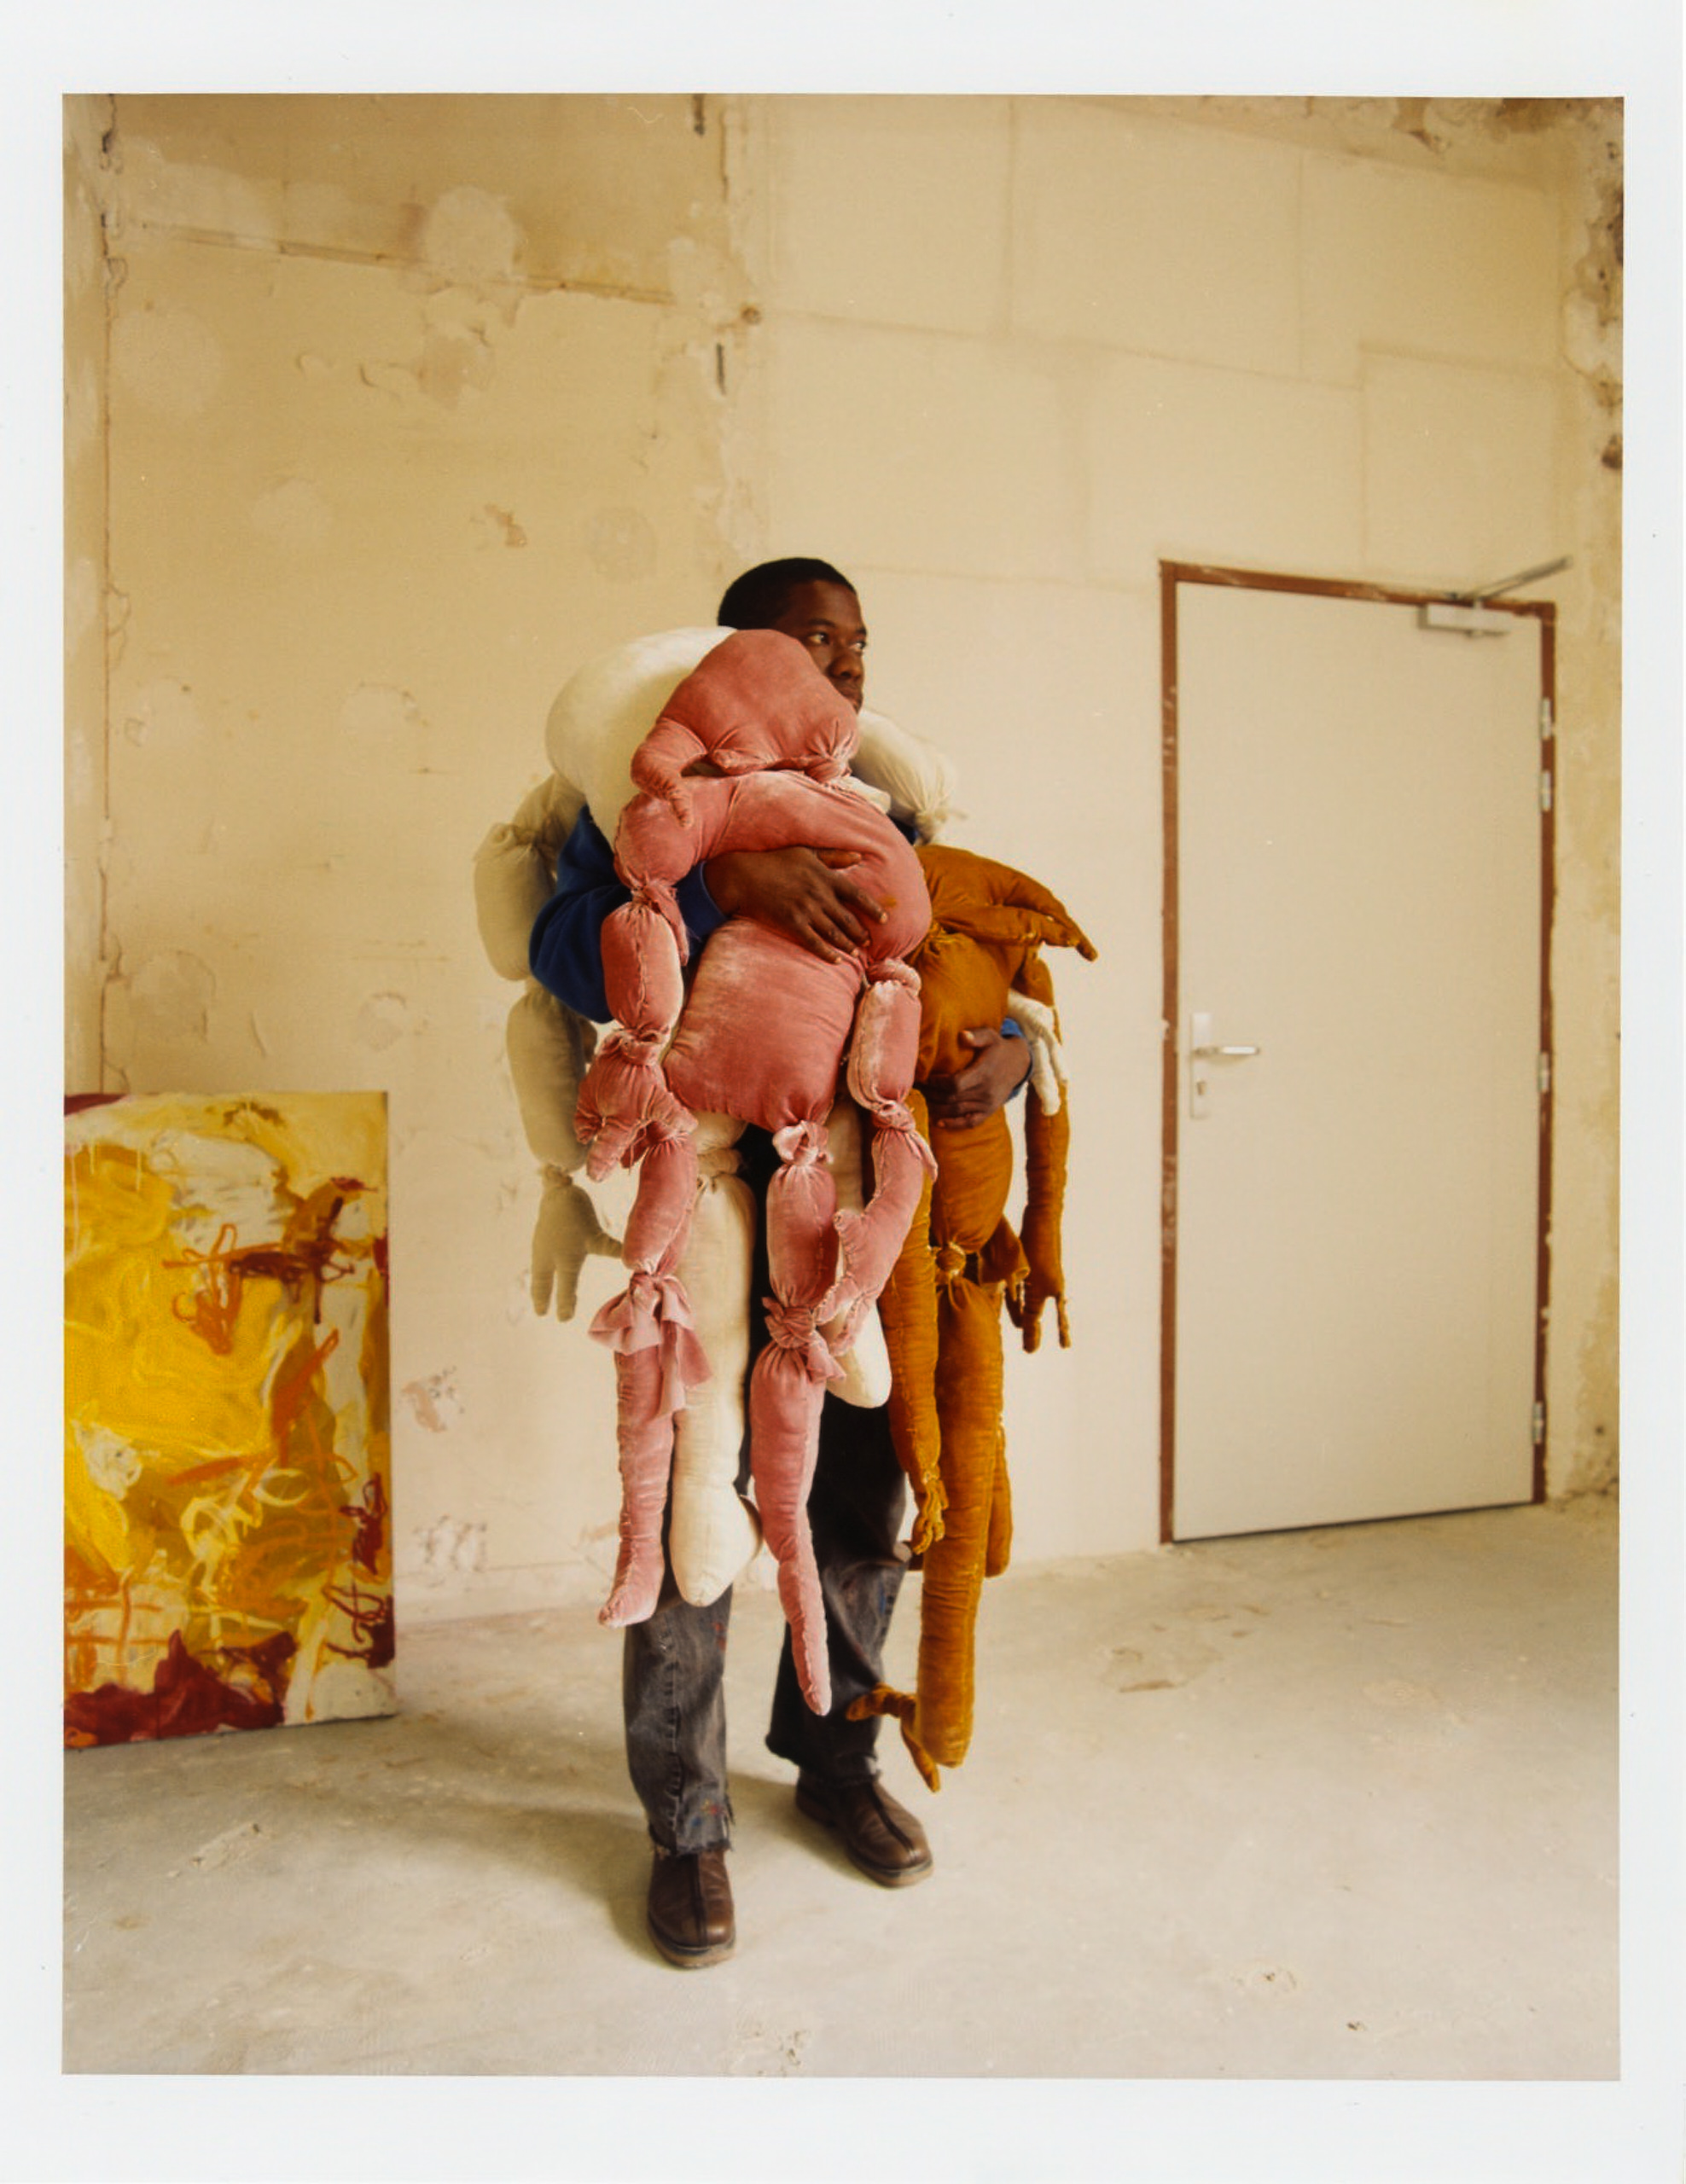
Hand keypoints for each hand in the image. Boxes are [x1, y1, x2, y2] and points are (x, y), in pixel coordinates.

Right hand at [703, 845, 887, 963]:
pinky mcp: (791, 922)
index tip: (884, 919)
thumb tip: (859, 856)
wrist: (745, 875)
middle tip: (870, 943)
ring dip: (848, 944)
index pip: (857, 894)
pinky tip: (837, 960)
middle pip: (847, 918)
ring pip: (834, 932)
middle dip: (861, 932)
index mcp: (825, 876)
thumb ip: (834, 856)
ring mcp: (805, 910)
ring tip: (857, 953)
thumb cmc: (776, 862)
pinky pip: (814, 941)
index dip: (872, 909)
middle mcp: (819, 894)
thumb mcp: (807, 853)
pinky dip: (827, 952)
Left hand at [920, 1025, 1030, 1128]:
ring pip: (956, 1111)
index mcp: (983, 1073)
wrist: (1018, 1064)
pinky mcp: (988, 1111)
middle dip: (932, 1094)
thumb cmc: (998, 1048)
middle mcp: (985, 1091)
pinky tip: (938, 1122)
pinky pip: (969, 1122)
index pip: (955, 1084)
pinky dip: (953, 1124)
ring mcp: (987, 1104)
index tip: (926, 1077)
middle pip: (952, 1098)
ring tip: (925, 1098)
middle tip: (919, 1087)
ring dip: (937, 1107)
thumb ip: (976, 1036)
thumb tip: (962, 1036)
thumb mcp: (990, 1036)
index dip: (937, 1083)